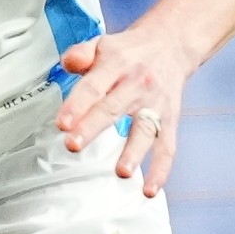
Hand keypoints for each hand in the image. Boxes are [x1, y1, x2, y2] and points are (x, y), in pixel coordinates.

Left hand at [57, 24, 199, 197]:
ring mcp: (156, 104)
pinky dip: (161, 170)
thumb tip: (68, 64)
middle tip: (74, 146)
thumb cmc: (128, 52)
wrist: (171, 44)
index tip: (63, 124)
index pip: (94, 86)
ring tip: (121, 172)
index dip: (77, 105)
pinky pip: (168, 147)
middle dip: (93, 128)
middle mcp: (137, 85)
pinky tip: (149, 190)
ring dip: (134, 152)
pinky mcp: (171, 120)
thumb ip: (81, 54)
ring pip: (145, 130)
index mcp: (116, 65)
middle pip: (113, 108)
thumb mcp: (102, 43)